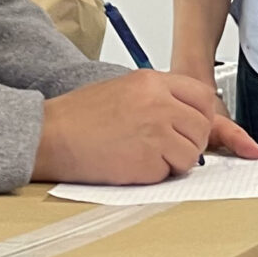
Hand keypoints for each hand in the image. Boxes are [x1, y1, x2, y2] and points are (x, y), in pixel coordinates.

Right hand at [33, 70, 257, 184]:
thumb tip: (190, 117)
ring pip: (191, 153)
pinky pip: (168, 173)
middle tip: (165, 146)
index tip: (209, 132)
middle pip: (203, 126)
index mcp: (152, 81)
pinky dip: (155, 175)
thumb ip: (160, 98)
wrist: (47, 136)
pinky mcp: (147, 160)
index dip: (203, 116)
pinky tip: (130, 165)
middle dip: (191, 141)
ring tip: (142, 155)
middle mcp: (159, 103)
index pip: (203, 96)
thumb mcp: (124, 91)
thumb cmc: (79, 117)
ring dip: (174, 161)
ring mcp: (155, 132)